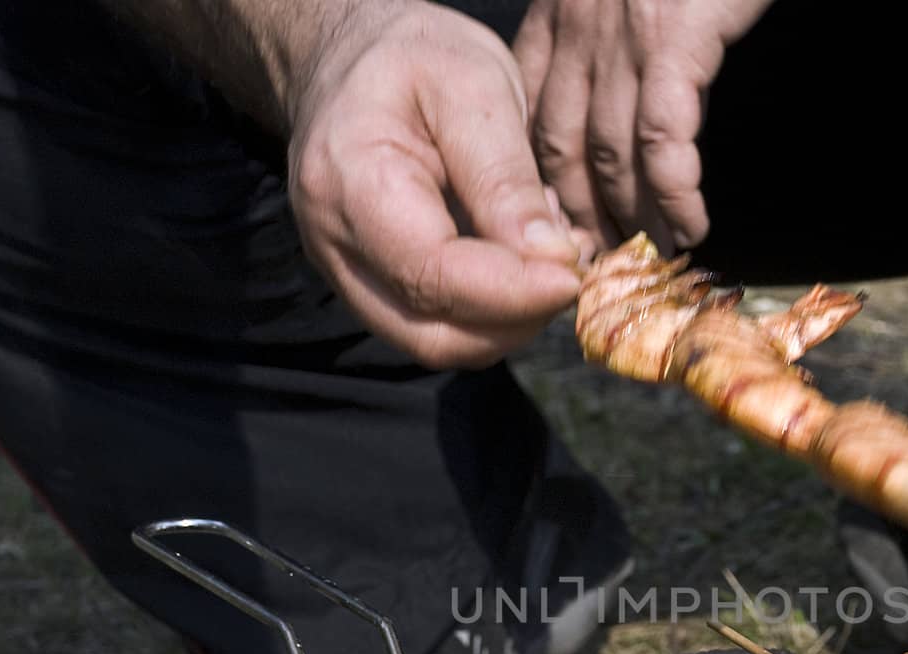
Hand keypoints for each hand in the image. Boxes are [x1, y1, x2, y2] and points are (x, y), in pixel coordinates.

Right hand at [286, 2, 593, 368]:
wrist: (352, 57)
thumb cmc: (412, 57)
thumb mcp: (473, 85)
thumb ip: (506, 178)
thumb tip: (550, 262)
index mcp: (349, 184)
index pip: (434, 276)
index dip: (513, 292)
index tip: (574, 275)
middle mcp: (334, 245)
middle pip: (433, 334)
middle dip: (516, 319)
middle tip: (569, 267)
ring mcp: (346, 274)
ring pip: (437, 342)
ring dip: (508, 320)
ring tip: (544, 250)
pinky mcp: (371, 286)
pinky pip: (436, 325)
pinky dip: (491, 311)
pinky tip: (520, 259)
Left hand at [514, 0, 773, 252]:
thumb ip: (614, 49)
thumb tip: (636, 124)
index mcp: (560, 14)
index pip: (531, 118)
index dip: (543, 184)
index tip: (560, 230)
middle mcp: (577, 27)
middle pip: (561, 148)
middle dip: (581, 217)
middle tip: (605, 262)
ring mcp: (619, 37)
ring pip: (609, 155)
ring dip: (631, 218)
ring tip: (653, 257)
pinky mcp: (670, 40)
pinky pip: (660, 141)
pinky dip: (674, 195)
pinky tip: (690, 226)